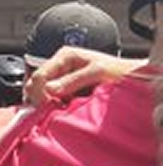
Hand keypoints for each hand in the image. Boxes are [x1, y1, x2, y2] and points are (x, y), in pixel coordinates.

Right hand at [25, 46, 144, 105]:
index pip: (39, 75)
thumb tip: (49, 89)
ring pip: (37, 93)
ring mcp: (59, 78)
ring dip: (44, 103)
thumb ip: (73, 80)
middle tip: (54, 109)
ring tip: (59, 108)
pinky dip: (50, 106)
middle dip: (40, 98)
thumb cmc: (119, 72)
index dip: (40, 93)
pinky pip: (46, 100)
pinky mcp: (61, 90)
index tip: (49, 106)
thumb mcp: (97, 73)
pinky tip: (60, 109)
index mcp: (64, 56)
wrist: (131, 78)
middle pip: (34, 85)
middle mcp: (58, 66)